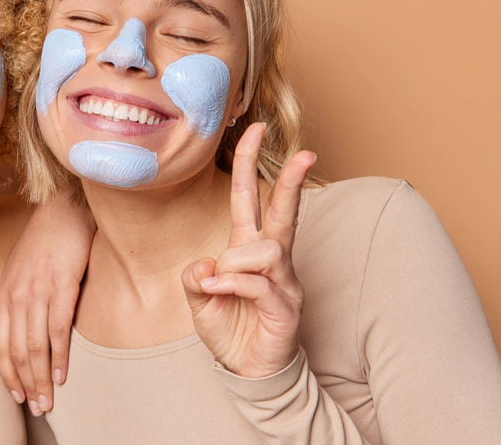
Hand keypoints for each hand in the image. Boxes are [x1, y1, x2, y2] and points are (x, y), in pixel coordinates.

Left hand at [0, 194, 93, 415]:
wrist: (66, 208)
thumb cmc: (49, 239)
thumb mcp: (25, 269)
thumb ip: (23, 298)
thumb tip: (28, 327)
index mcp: (7, 292)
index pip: (0, 343)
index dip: (7, 373)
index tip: (17, 395)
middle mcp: (17, 295)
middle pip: (17, 351)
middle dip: (26, 383)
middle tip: (38, 408)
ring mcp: (38, 291)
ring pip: (35, 346)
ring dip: (42, 378)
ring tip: (49, 400)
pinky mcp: (61, 286)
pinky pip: (58, 330)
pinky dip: (60, 356)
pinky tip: (63, 374)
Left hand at [181, 122, 315, 377]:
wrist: (248, 371)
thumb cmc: (229, 329)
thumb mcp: (200, 300)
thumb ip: (196, 278)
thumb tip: (205, 264)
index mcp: (248, 249)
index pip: (250, 198)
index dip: (249, 164)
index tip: (254, 130)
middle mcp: (272, 260)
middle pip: (283, 211)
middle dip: (291, 181)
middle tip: (305, 152)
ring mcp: (284, 283)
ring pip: (266, 249)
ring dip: (235, 261)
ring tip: (219, 284)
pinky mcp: (286, 308)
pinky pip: (260, 283)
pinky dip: (234, 284)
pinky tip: (220, 292)